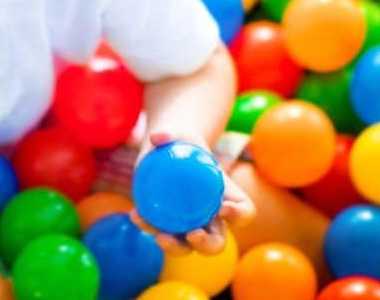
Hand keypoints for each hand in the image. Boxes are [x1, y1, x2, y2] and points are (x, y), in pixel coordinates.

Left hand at [131, 130, 255, 256]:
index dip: (239, 215)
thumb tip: (157, 137)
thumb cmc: (182, 141)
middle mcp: (210, 217)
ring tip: (161, 238)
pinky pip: (157, 230)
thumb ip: (170, 132)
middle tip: (193, 234)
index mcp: (226, 196)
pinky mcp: (164, 222)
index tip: (223, 208)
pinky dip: (147, 226)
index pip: (244, 212)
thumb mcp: (179, 132)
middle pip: (217, 241)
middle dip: (208, 244)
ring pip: (187, 246)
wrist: (165, 150)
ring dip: (176, 247)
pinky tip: (135, 215)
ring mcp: (187, 223)